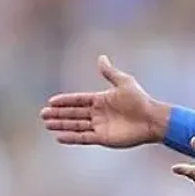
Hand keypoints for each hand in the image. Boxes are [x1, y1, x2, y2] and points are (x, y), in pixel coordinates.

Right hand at [40, 55, 169, 147]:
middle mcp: (99, 113)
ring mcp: (100, 126)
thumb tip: (101, 57)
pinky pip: (83, 137)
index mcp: (102, 100)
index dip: (65, 101)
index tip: (51, 101)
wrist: (151, 119)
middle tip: (43, 114)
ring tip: (47, 124)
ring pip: (76, 125)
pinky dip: (71, 137)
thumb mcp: (124, 83)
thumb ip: (110, 72)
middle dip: (59, 114)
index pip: (78, 101)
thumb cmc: (140, 100)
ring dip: (62, 125)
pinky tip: (59, 136)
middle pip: (74, 113)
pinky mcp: (103, 138)